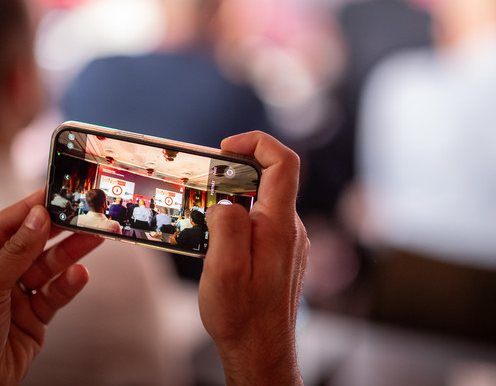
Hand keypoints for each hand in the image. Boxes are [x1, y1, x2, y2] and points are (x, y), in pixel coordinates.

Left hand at [0, 189, 103, 385]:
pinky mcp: (35, 314)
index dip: (32, 208)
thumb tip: (38, 216)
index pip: (6, 224)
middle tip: (85, 212)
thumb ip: (15, 252)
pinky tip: (80, 274)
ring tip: (94, 236)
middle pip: (33, 242)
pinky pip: (56, 292)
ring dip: (71, 252)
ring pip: (49, 265)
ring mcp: (16, 293)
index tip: (57, 191)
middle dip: (59, 228)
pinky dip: (69, 283)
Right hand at [199, 132, 308, 385]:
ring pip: (265, 202)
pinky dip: (241, 218)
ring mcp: (290, 242)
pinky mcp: (283, 254)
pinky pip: (263, 222)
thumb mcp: (223, 268)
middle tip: (205, 182)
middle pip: (272, 178)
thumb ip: (228, 224)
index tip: (226, 148)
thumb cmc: (241, 315)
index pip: (283, 163)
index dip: (257, 142)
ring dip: (236, 198)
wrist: (262, 352)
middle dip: (236, 171)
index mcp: (279, 225)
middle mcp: (291, 229)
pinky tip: (219, 239)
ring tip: (205, 215)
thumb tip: (227, 201)